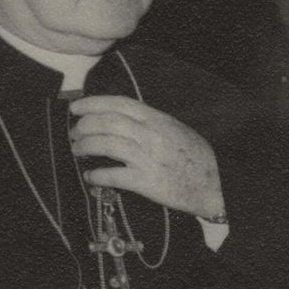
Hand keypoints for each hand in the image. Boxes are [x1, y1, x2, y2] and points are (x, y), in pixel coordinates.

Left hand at [66, 97, 224, 221]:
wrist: (214, 184)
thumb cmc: (195, 157)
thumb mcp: (175, 129)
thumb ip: (150, 122)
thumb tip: (122, 117)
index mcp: (157, 119)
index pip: (119, 104)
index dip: (93, 103)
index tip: (76, 108)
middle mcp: (150, 135)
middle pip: (107, 122)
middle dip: (84, 125)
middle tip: (74, 132)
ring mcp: (147, 158)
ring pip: (106, 144)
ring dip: (85, 146)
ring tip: (77, 150)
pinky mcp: (145, 182)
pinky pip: (113, 175)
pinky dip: (97, 175)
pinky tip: (90, 176)